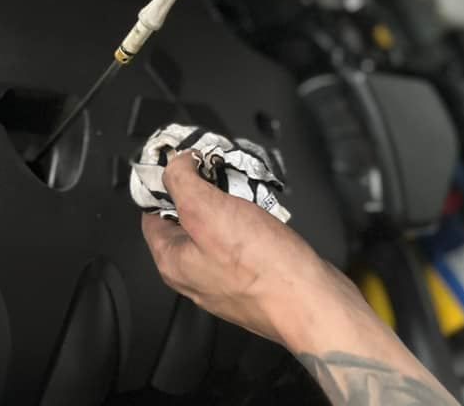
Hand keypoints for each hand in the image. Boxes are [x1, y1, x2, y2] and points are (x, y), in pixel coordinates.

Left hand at [142, 152, 458, 404]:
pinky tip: (265, 214)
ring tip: (247, 191)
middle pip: (187, 218)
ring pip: (218, 228)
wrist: (311, 302)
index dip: (166, 182)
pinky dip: (252, 221)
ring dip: (232, 204)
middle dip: (204, 190)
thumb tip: (175, 164)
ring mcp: (224, 279)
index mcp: (172, 261)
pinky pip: (244, 241)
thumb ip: (182, 182)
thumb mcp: (208, 210)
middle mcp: (193, 274)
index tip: (184, 162)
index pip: (151, 212)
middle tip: (222, 173)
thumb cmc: (264, 269)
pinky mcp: (253, 278)